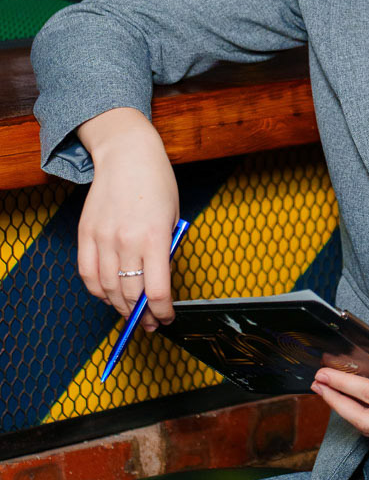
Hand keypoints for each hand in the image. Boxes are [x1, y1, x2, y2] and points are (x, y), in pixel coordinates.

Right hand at [76, 110, 179, 332]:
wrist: (127, 155)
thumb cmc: (157, 183)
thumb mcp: (172, 217)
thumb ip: (165, 250)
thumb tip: (158, 284)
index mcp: (154, 237)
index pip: (156, 291)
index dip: (162, 312)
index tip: (166, 318)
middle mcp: (126, 241)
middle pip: (130, 294)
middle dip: (141, 315)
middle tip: (149, 323)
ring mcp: (103, 239)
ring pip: (107, 289)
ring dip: (120, 307)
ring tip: (130, 312)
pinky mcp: (85, 235)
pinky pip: (87, 275)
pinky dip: (97, 291)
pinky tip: (108, 295)